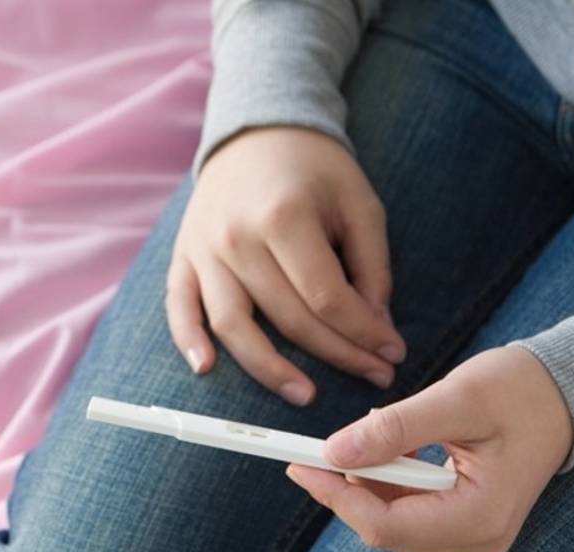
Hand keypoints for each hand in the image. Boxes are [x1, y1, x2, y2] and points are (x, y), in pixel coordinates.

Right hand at [166, 127, 405, 405]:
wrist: (258, 134)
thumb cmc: (315, 171)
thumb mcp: (360, 205)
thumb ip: (372, 268)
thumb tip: (377, 331)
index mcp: (284, 216)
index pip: (326, 297)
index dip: (364, 333)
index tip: (393, 353)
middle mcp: (237, 237)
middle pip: (288, 318)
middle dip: (338, 354)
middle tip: (373, 375)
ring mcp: (204, 250)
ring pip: (232, 326)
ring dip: (269, 369)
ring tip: (306, 394)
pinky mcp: (183, 258)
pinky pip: (180, 309)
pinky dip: (188, 341)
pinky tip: (206, 370)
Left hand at [285, 346, 573, 551]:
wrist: (564, 392)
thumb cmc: (520, 390)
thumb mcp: (456, 398)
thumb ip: (395, 429)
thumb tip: (335, 451)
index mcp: (480, 517)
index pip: (386, 525)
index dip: (335, 495)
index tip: (299, 463)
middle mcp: (477, 540)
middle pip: (384, 529)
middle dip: (347, 488)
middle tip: (317, 447)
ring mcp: (472, 536)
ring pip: (391, 522)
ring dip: (367, 482)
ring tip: (369, 436)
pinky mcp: (465, 522)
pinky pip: (407, 512)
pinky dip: (387, 481)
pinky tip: (390, 447)